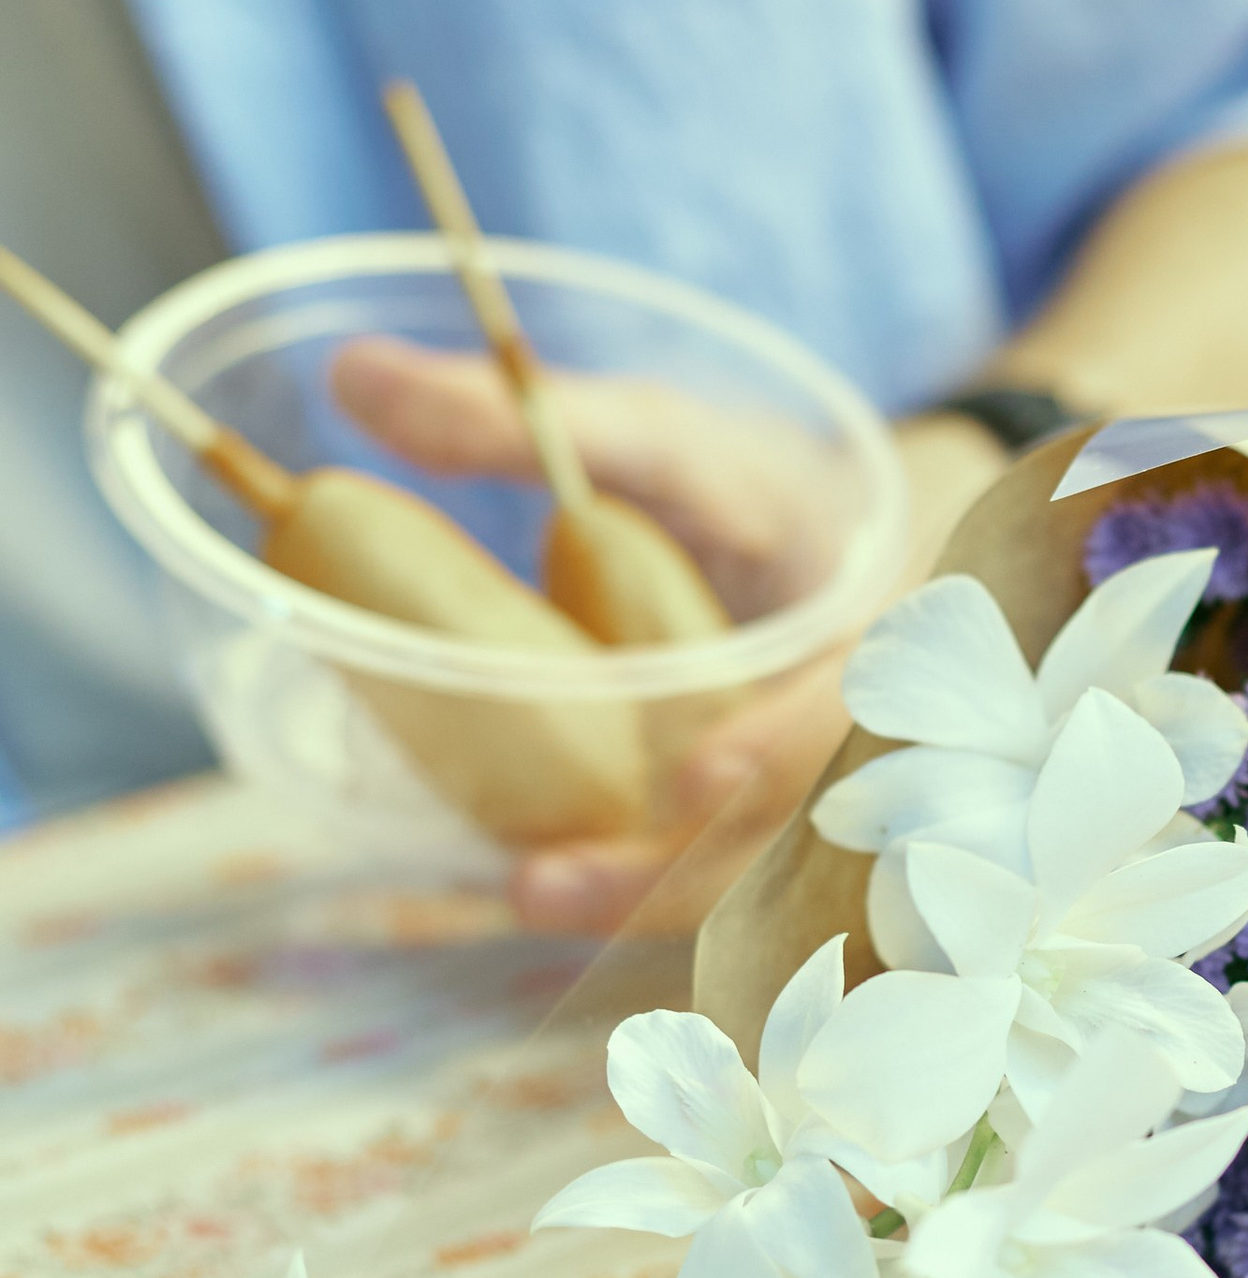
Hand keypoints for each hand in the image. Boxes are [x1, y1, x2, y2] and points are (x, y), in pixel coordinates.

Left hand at [332, 345, 1011, 936]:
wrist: (840, 561)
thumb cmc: (755, 491)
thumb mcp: (664, 436)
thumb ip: (531, 418)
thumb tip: (351, 376)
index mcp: (866, 625)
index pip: (846, 697)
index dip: (780, 747)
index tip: (696, 777)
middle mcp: (853, 730)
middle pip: (792, 830)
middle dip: (677, 870)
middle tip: (539, 885)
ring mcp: (808, 802)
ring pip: (752, 884)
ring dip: (646, 901)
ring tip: (529, 897)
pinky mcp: (757, 847)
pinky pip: (715, 894)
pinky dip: (639, 901)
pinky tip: (552, 896)